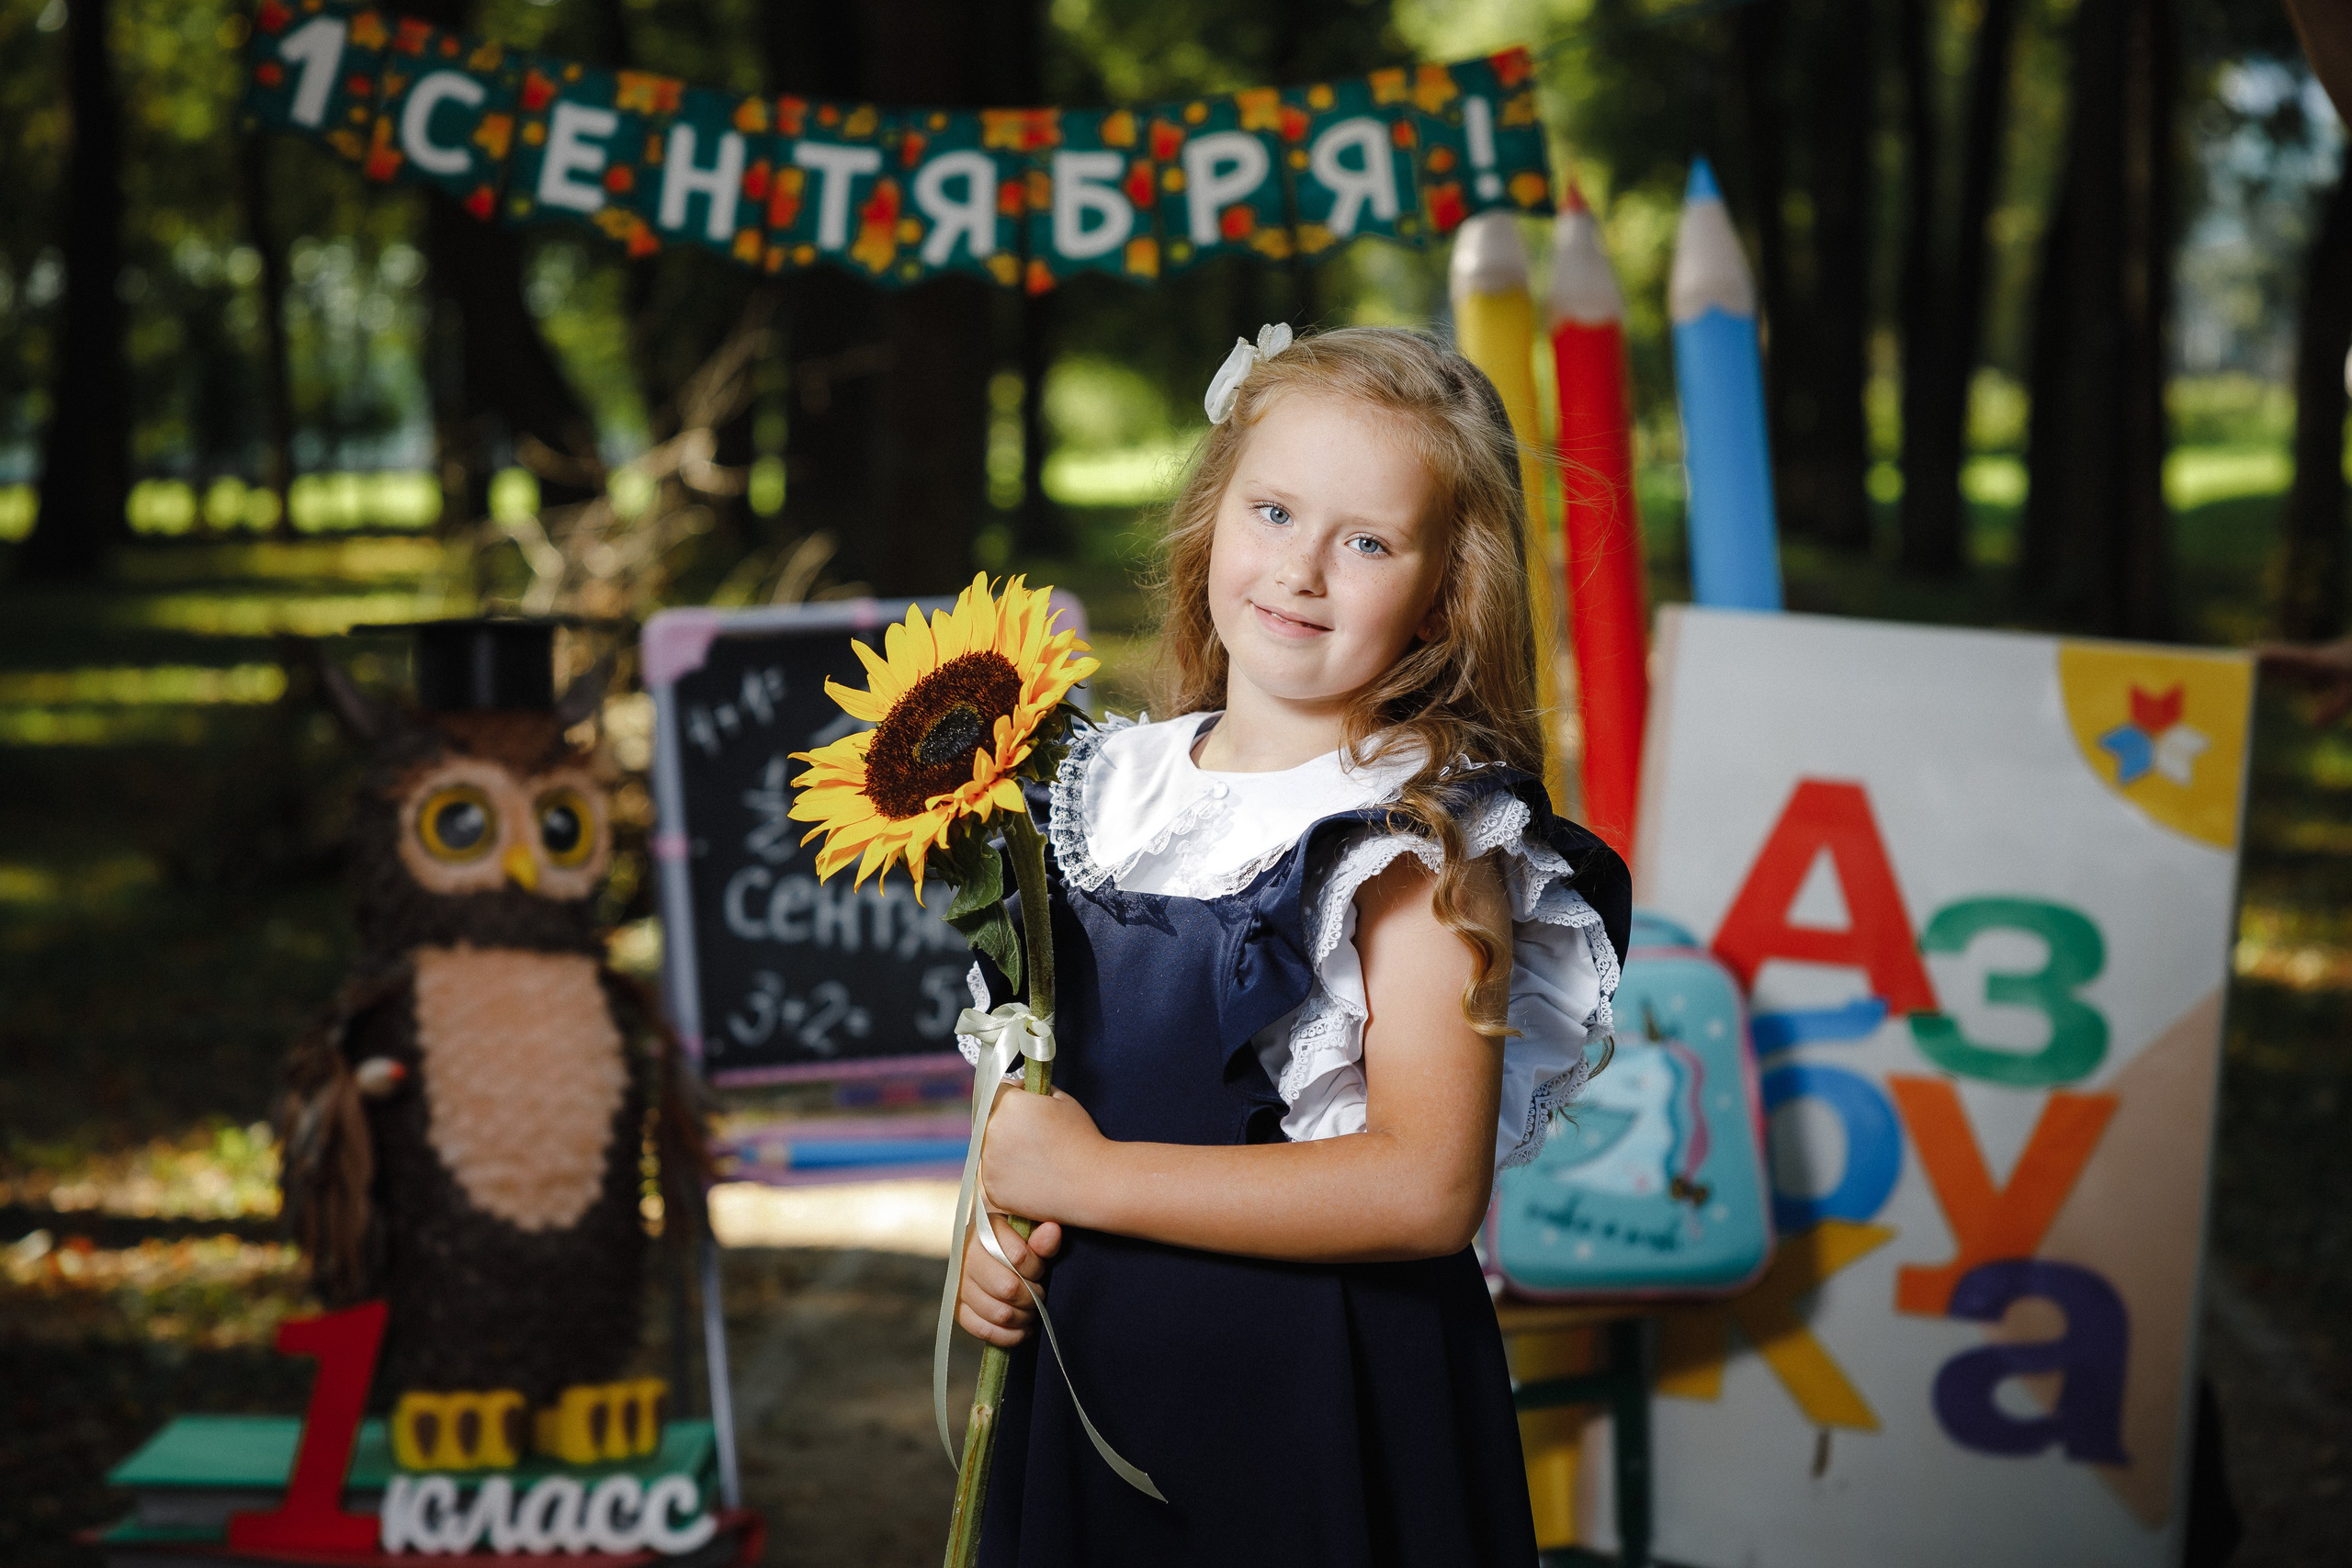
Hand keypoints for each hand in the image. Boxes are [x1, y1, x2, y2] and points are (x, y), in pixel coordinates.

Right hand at [956, 1214, 1061, 1346]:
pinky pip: (983, 1330)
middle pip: (1007, 1287)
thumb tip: (1053, 1231)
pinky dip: (1008, 1335)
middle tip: (1040, 1293)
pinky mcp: (957, 1308)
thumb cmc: (1017, 1242)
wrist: (991, 1251)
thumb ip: (1042, 1238)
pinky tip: (1022, 1329)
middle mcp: (965, 1255)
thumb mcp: (1031, 1235)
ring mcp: (958, 1284)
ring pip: (998, 1312)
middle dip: (1032, 1296)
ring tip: (1032, 1310)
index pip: (1018, 1256)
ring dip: (1023, 1317)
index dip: (1036, 1268)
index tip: (1040, 1270)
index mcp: (984, 1230)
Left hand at [977, 1084, 1105, 1223]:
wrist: (1092, 1183)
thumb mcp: (1064, 1100)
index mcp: (1010, 1105)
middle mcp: (993, 1131)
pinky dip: (1006, 1179)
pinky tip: (1030, 1178)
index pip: (999, 1092)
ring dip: (1005, 1152)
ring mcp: (989, 1162)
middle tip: (1034, 1139)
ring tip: (1035, 1162)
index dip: (1014, 1097)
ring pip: (990, 1151)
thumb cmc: (1082, 1139)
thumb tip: (1022, 1087)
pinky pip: (992, 1178)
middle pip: (992, 1122)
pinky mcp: (992, 1189)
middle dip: (1008, 1126)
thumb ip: (1036, 1089)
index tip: (1026, 1108)